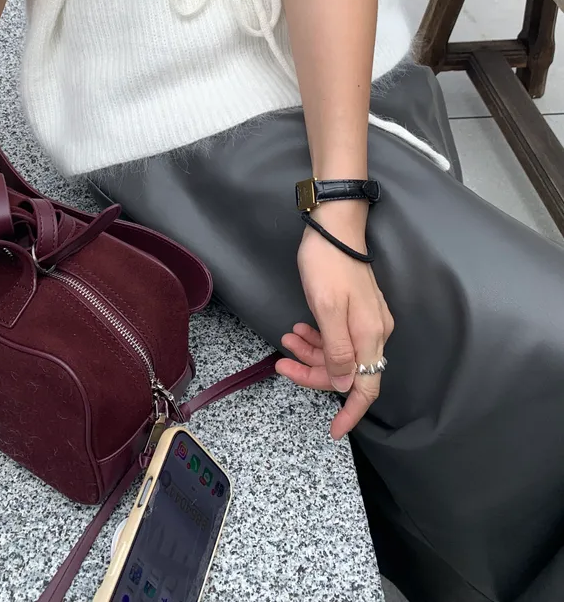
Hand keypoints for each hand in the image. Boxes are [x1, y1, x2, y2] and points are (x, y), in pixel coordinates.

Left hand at [276, 208, 393, 439]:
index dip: (351, 412)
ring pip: (339, 352)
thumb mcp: (327, 309)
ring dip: (311, 352)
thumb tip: (346, 384)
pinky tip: (299, 328)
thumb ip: (337, 349)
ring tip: (286, 337)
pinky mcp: (356, 308)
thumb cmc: (329, 265)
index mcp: (370, 335)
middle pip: (347, 370)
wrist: (334, 226)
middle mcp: (374, 331)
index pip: (366, 387)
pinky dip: (317, 336)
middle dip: (314, 372)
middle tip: (282, 363)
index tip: (334, 431)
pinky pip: (338, 334)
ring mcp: (366, 319)